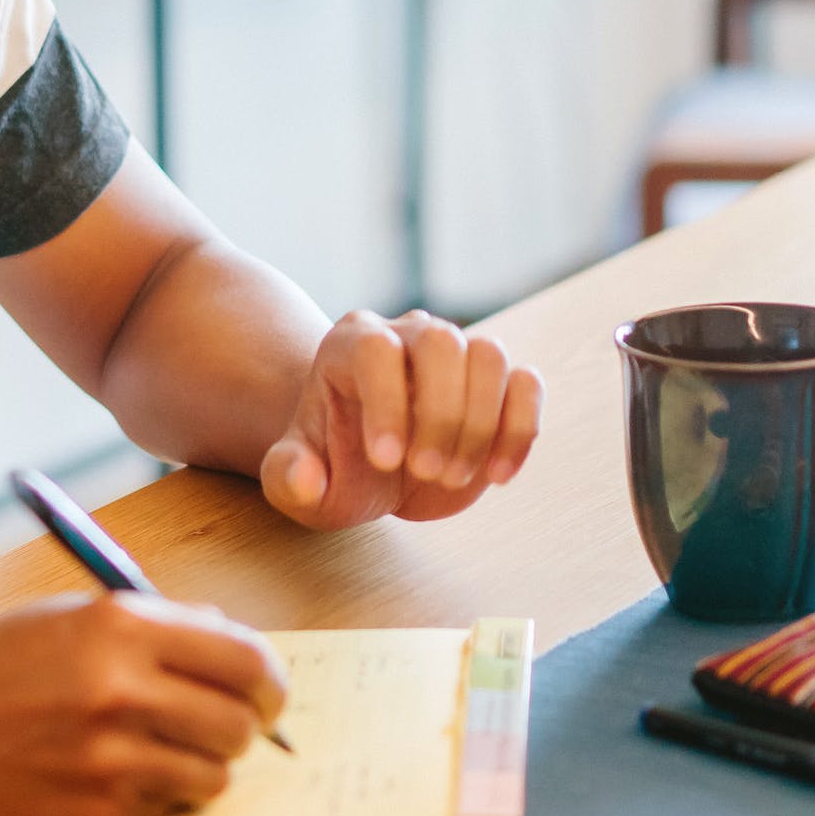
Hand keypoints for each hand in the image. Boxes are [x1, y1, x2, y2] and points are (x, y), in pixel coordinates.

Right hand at [0, 593, 287, 815]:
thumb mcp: (70, 617)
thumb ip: (157, 628)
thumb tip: (237, 649)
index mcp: (121, 629)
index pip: (246, 659)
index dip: (269, 680)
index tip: (266, 692)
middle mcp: (121, 693)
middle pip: (241, 724)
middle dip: (240, 727)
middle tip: (217, 727)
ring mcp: (108, 762)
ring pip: (213, 777)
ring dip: (200, 767)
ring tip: (157, 752)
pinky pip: (164, 812)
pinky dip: (153, 798)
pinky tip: (109, 777)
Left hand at [259, 309, 542, 528]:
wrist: (373, 466)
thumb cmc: (332, 466)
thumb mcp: (295, 481)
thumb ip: (288, 478)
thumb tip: (305, 479)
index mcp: (351, 345)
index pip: (377, 350)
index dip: (386, 402)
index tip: (384, 461)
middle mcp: (407, 334)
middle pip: (442, 342)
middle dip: (440, 415)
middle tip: (424, 472)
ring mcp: (458, 354)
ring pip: (489, 356)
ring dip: (480, 424)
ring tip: (453, 477)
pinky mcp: (497, 385)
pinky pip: (526, 384)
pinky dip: (520, 430)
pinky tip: (497, 475)